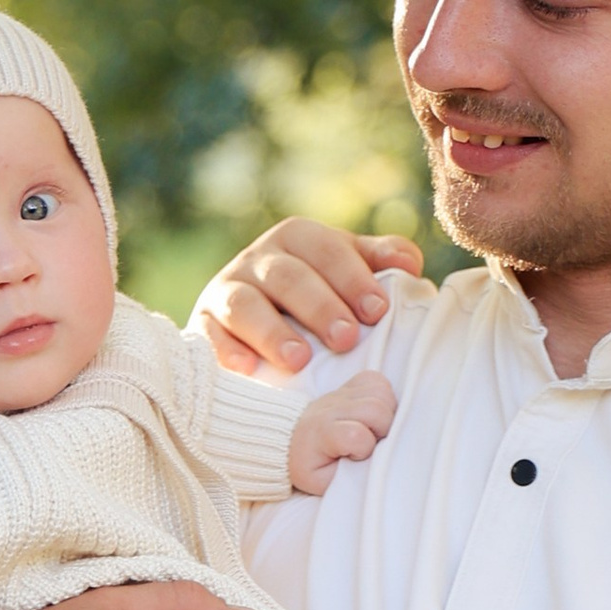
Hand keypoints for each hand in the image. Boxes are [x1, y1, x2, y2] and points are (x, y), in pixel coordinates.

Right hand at [195, 221, 423, 375]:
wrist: (250, 330)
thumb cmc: (314, 300)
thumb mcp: (345, 274)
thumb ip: (378, 262)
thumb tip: (409, 265)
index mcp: (296, 239)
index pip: (326, 249)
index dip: (352, 277)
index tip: (378, 311)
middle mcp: (257, 260)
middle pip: (287, 276)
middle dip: (319, 306)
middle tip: (347, 338)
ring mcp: (224, 291)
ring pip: (243, 304)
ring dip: (271, 331)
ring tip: (299, 360)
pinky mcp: (201, 325)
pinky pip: (208, 335)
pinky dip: (225, 351)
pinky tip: (247, 370)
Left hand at [286, 368, 398, 496]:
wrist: (293, 438)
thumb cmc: (312, 463)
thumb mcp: (322, 482)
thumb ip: (346, 478)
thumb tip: (372, 468)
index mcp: (323, 433)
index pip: (356, 435)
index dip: (364, 449)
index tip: (355, 456)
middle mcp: (333, 408)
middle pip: (376, 409)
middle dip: (382, 429)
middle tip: (373, 442)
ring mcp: (342, 394)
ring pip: (382, 394)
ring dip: (387, 412)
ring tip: (375, 428)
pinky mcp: (351, 384)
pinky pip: (378, 381)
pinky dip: (384, 396)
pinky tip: (373, 413)